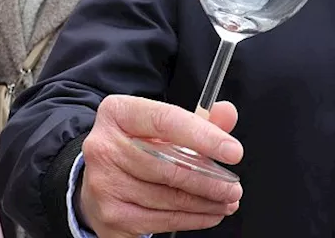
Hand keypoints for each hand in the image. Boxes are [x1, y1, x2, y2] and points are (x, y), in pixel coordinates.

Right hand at [76, 95, 243, 236]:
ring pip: (169, 197)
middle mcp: (104, 146)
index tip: (233, 151)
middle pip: (169, 165)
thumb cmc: (135, 149)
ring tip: (226, 201)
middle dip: (210, 179)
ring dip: (206, 202)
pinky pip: (162, 220)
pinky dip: (192, 219)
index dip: (204, 137)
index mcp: (117, 114)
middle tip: (233, 186)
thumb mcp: (160, 127)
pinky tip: (208, 213)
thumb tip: (226, 113)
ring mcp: (105, 183)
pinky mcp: (112, 214)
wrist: (101, 180)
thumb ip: (196, 120)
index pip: (166, 121)